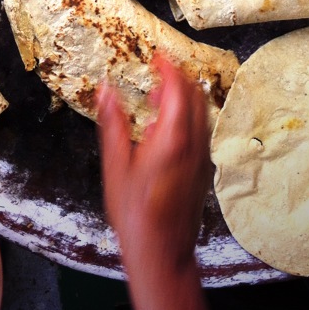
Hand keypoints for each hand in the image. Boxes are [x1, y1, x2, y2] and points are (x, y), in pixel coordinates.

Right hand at [97, 57, 223, 309]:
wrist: (161, 253)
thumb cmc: (136, 215)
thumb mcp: (115, 165)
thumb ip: (113, 124)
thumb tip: (106, 91)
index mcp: (174, 137)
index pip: (179, 87)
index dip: (169, 66)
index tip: (158, 56)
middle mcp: (195, 143)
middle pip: (196, 95)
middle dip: (178, 77)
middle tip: (158, 72)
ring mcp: (202, 156)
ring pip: (202, 111)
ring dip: (184, 96)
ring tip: (158, 97)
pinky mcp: (202, 169)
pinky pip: (201, 129)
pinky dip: (187, 116)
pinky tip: (165, 128)